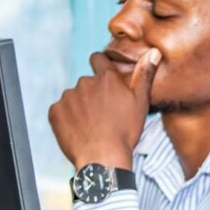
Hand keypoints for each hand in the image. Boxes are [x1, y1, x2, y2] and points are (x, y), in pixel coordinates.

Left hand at [48, 48, 160, 168]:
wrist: (102, 157)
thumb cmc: (125, 131)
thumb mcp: (141, 103)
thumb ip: (145, 75)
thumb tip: (153, 52)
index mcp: (106, 79)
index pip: (98, 58)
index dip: (101, 66)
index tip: (105, 79)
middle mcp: (84, 83)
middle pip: (87, 82)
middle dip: (93, 94)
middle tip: (104, 114)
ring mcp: (68, 97)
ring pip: (74, 97)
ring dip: (81, 106)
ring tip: (92, 125)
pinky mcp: (55, 111)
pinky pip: (61, 111)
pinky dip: (68, 118)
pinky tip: (79, 130)